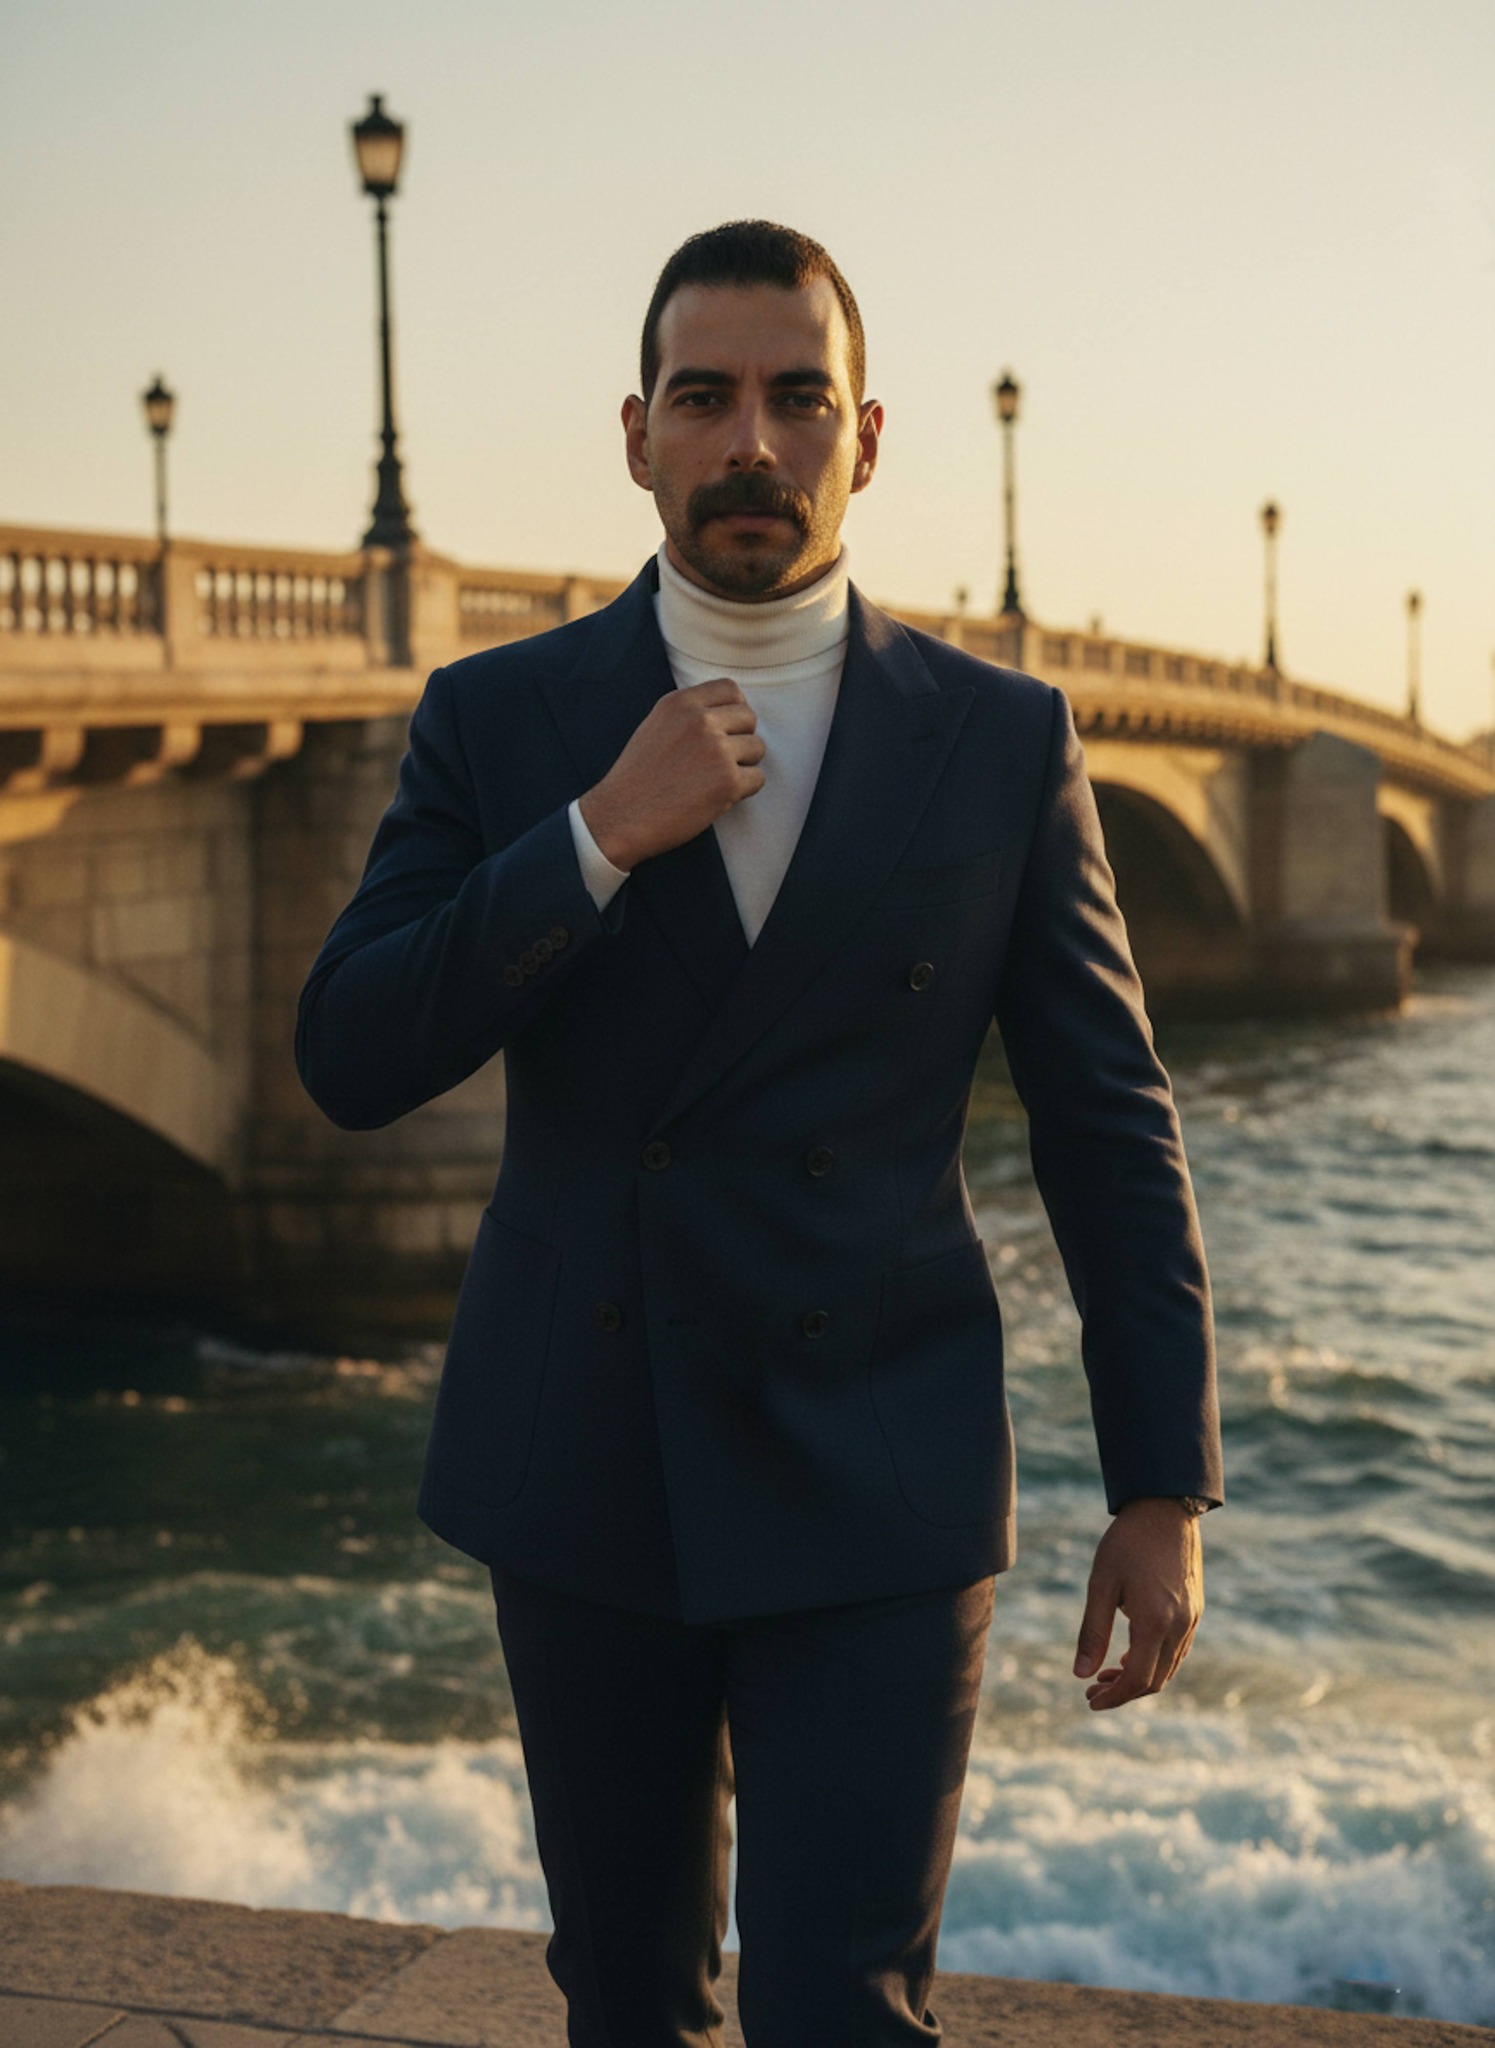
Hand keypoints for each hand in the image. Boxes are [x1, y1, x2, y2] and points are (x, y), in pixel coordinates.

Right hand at [578, 678, 765, 870]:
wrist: (621, 817)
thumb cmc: (638, 778)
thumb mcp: (656, 726)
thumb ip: (689, 714)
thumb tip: (730, 713)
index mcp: (680, 703)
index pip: (730, 689)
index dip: (735, 710)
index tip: (727, 730)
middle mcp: (700, 721)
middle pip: (749, 718)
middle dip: (741, 739)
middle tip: (721, 761)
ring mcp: (716, 750)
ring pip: (757, 748)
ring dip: (744, 766)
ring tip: (714, 781)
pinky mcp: (728, 782)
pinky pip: (757, 779)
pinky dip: (743, 791)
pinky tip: (716, 797)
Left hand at [1073, 1497, 1203, 1710]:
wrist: (1165, 1508)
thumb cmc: (1127, 1543)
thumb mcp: (1101, 1584)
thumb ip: (1092, 1631)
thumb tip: (1080, 1674)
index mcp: (1155, 1621)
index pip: (1138, 1679)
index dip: (1114, 1697)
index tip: (1090, 1700)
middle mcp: (1180, 1626)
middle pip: (1156, 1680)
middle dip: (1124, 1692)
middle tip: (1093, 1690)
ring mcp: (1192, 1618)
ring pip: (1169, 1667)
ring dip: (1140, 1678)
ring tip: (1107, 1674)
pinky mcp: (1196, 1609)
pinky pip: (1178, 1650)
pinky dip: (1155, 1661)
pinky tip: (1132, 1654)